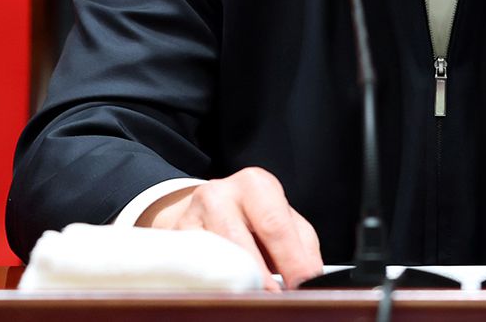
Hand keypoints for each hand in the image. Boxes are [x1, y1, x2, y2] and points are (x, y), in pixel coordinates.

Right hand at [138, 167, 323, 290]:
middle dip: (263, 278)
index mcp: (255, 185)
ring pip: (216, 257)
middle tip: (278, 299)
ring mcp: (191, 214)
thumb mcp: (283, 220)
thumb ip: (302, 246)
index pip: (275, 226)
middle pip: (242, 243)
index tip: (302, 285)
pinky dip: (213, 284)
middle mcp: (220, 193)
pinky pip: (194, 266)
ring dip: (237, 283)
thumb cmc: (253, 218)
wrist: (207, 208)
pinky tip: (227, 292)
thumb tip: (312, 277)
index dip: (291, 260)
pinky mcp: (174, 237)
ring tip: (254, 297)